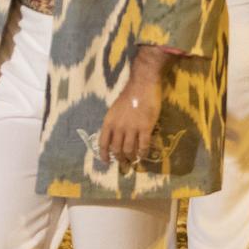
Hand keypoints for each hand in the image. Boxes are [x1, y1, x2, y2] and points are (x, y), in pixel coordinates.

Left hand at [98, 50, 164, 165]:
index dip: (104, 155)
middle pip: (117, 150)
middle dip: (120, 159)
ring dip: (131, 158)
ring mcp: (132, 128)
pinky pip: (143, 146)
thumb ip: (114, 124)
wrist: (142, 85)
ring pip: (129, 150)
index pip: (103, 144)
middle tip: (124, 163)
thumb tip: (115, 138)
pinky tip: (144, 156)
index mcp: (109, 122)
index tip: (106, 163)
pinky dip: (143, 153)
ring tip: (134, 161)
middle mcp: (118, 128)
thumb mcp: (114, 110)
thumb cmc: (128, 95)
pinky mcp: (145, 128)